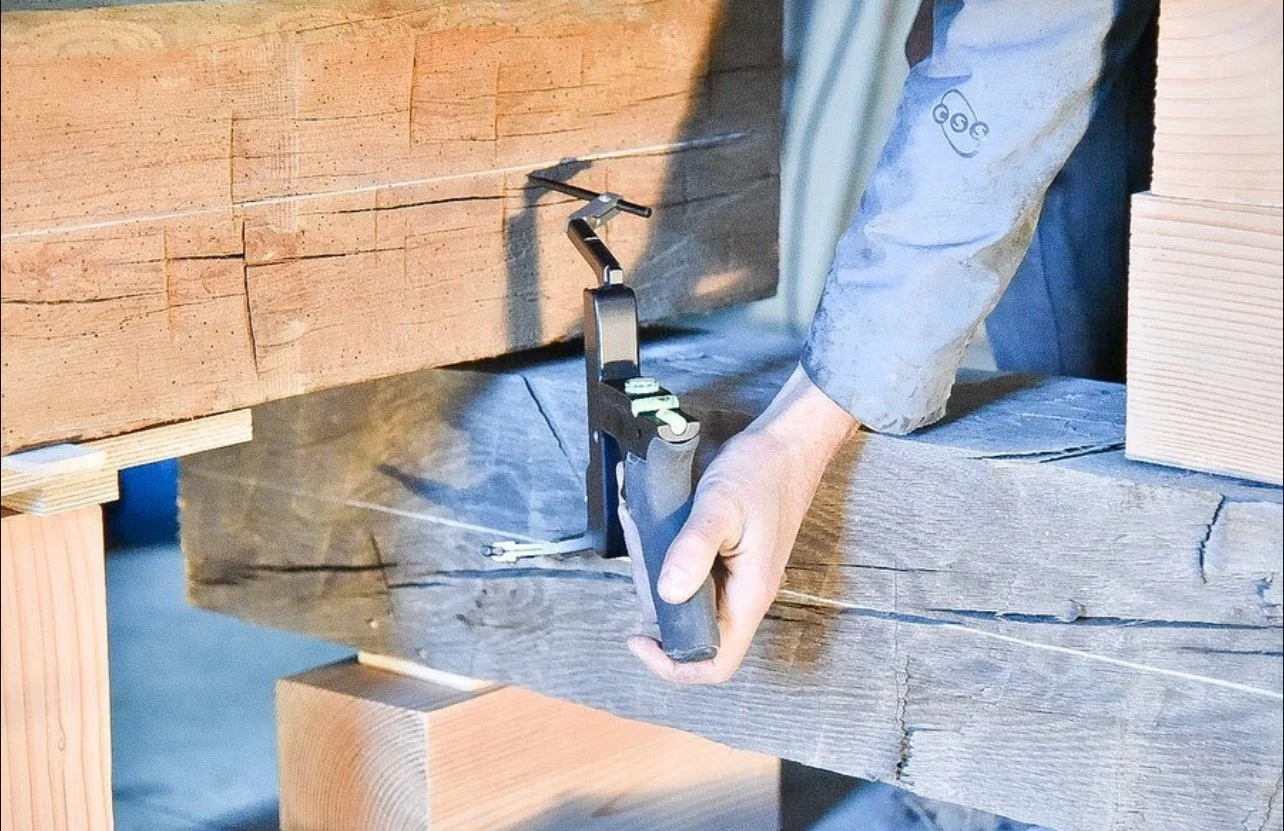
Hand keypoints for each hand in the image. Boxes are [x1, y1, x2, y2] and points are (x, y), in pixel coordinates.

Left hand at [624, 365, 856, 682]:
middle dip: (654, 609)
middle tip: (639, 562)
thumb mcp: (720, 506)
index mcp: (749, 596)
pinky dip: (666, 561)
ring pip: (688, 604)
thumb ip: (694, 549)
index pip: (715, 663)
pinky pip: (692, 577)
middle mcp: (744, 597)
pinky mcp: (729, 560)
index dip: (673, 666)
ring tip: (642, 536)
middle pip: (693, 636)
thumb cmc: (759, 472)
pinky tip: (652, 528)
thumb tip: (666, 594)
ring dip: (657, 581)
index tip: (636, 638)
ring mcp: (737, 579)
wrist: (787, 444)